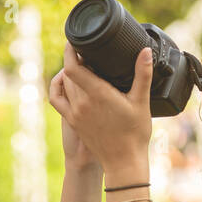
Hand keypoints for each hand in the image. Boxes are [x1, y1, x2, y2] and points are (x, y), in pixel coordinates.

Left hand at [47, 40, 153, 179]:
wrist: (123, 161)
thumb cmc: (134, 134)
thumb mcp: (141, 101)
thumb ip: (143, 74)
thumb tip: (144, 51)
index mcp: (97, 95)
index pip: (73, 67)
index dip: (70, 51)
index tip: (74, 40)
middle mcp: (82, 103)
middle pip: (68, 72)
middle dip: (75, 59)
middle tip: (86, 51)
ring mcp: (75, 114)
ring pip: (64, 85)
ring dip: (69, 72)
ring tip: (81, 65)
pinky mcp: (72, 122)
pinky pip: (57, 100)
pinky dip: (58, 88)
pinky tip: (66, 82)